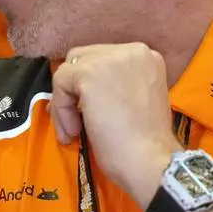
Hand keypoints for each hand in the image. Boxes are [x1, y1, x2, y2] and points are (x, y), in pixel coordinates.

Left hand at [50, 44, 180, 206]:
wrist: (151, 161)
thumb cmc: (145, 143)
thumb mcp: (133, 101)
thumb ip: (112, 87)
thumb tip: (78, 91)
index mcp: (146, 57)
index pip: (103, 59)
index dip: (89, 86)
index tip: (85, 112)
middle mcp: (132, 50)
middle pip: (83, 58)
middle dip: (74, 89)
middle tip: (74, 121)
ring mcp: (111, 58)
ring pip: (69, 71)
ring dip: (65, 102)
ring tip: (74, 131)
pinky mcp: (90, 73)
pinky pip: (60, 83)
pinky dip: (61, 110)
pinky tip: (74, 132)